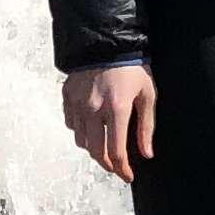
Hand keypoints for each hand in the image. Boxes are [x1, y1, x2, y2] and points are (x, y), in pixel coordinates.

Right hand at [62, 62, 157, 178]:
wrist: (106, 39)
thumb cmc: (132, 66)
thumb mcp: (147, 93)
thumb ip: (146, 126)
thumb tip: (146, 153)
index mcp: (117, 109)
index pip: (116, 152)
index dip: (122, 169)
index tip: (128, 176)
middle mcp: (94, 109)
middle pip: (96, 151)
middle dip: (107, 164)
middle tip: (116, 166)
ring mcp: (78, 103)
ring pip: (81, 140)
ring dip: (93, 148)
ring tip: (104, 145)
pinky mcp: (67, 96)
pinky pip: (71, 123)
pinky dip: (80, 130)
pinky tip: (90, 125)